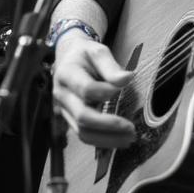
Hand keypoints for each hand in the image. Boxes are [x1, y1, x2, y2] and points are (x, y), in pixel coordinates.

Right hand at [51, 33, 135, 148]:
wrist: (68, 58)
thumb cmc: (84, 55)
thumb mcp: (97, 51)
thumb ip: (111, 66)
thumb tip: (127, 79)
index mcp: (67, 74)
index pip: (86, 89)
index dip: (106, 92)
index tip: (124, 89)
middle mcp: (62, 95)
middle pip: (83, 117)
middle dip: (109, 125)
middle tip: (131, 127)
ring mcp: (63, 110)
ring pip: (82, 132)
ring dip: (107, 139)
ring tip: (129, 138)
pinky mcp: (69, 119)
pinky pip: (84, 135)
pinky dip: (102, 141)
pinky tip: (119, 139)